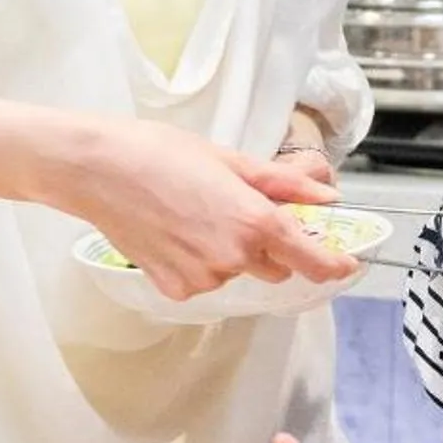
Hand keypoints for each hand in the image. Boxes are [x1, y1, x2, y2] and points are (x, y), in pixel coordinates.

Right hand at [64, 120, 353, 300]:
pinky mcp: (175, 289)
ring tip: (194, 214)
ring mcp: (203, 278)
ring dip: (230, 252)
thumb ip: (284, 183)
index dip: (333, 264)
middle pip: (275, 267)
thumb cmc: (160, 152)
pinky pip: (204, 281)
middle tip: (238, 210)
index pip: (311, 259)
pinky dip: (198, 262)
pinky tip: (174, 232)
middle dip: (269, 246)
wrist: (97, 169)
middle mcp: (234, 258)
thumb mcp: (230, 160)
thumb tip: (325, 195)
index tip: (346, 262)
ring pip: (237, 273)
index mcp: (254, 223)